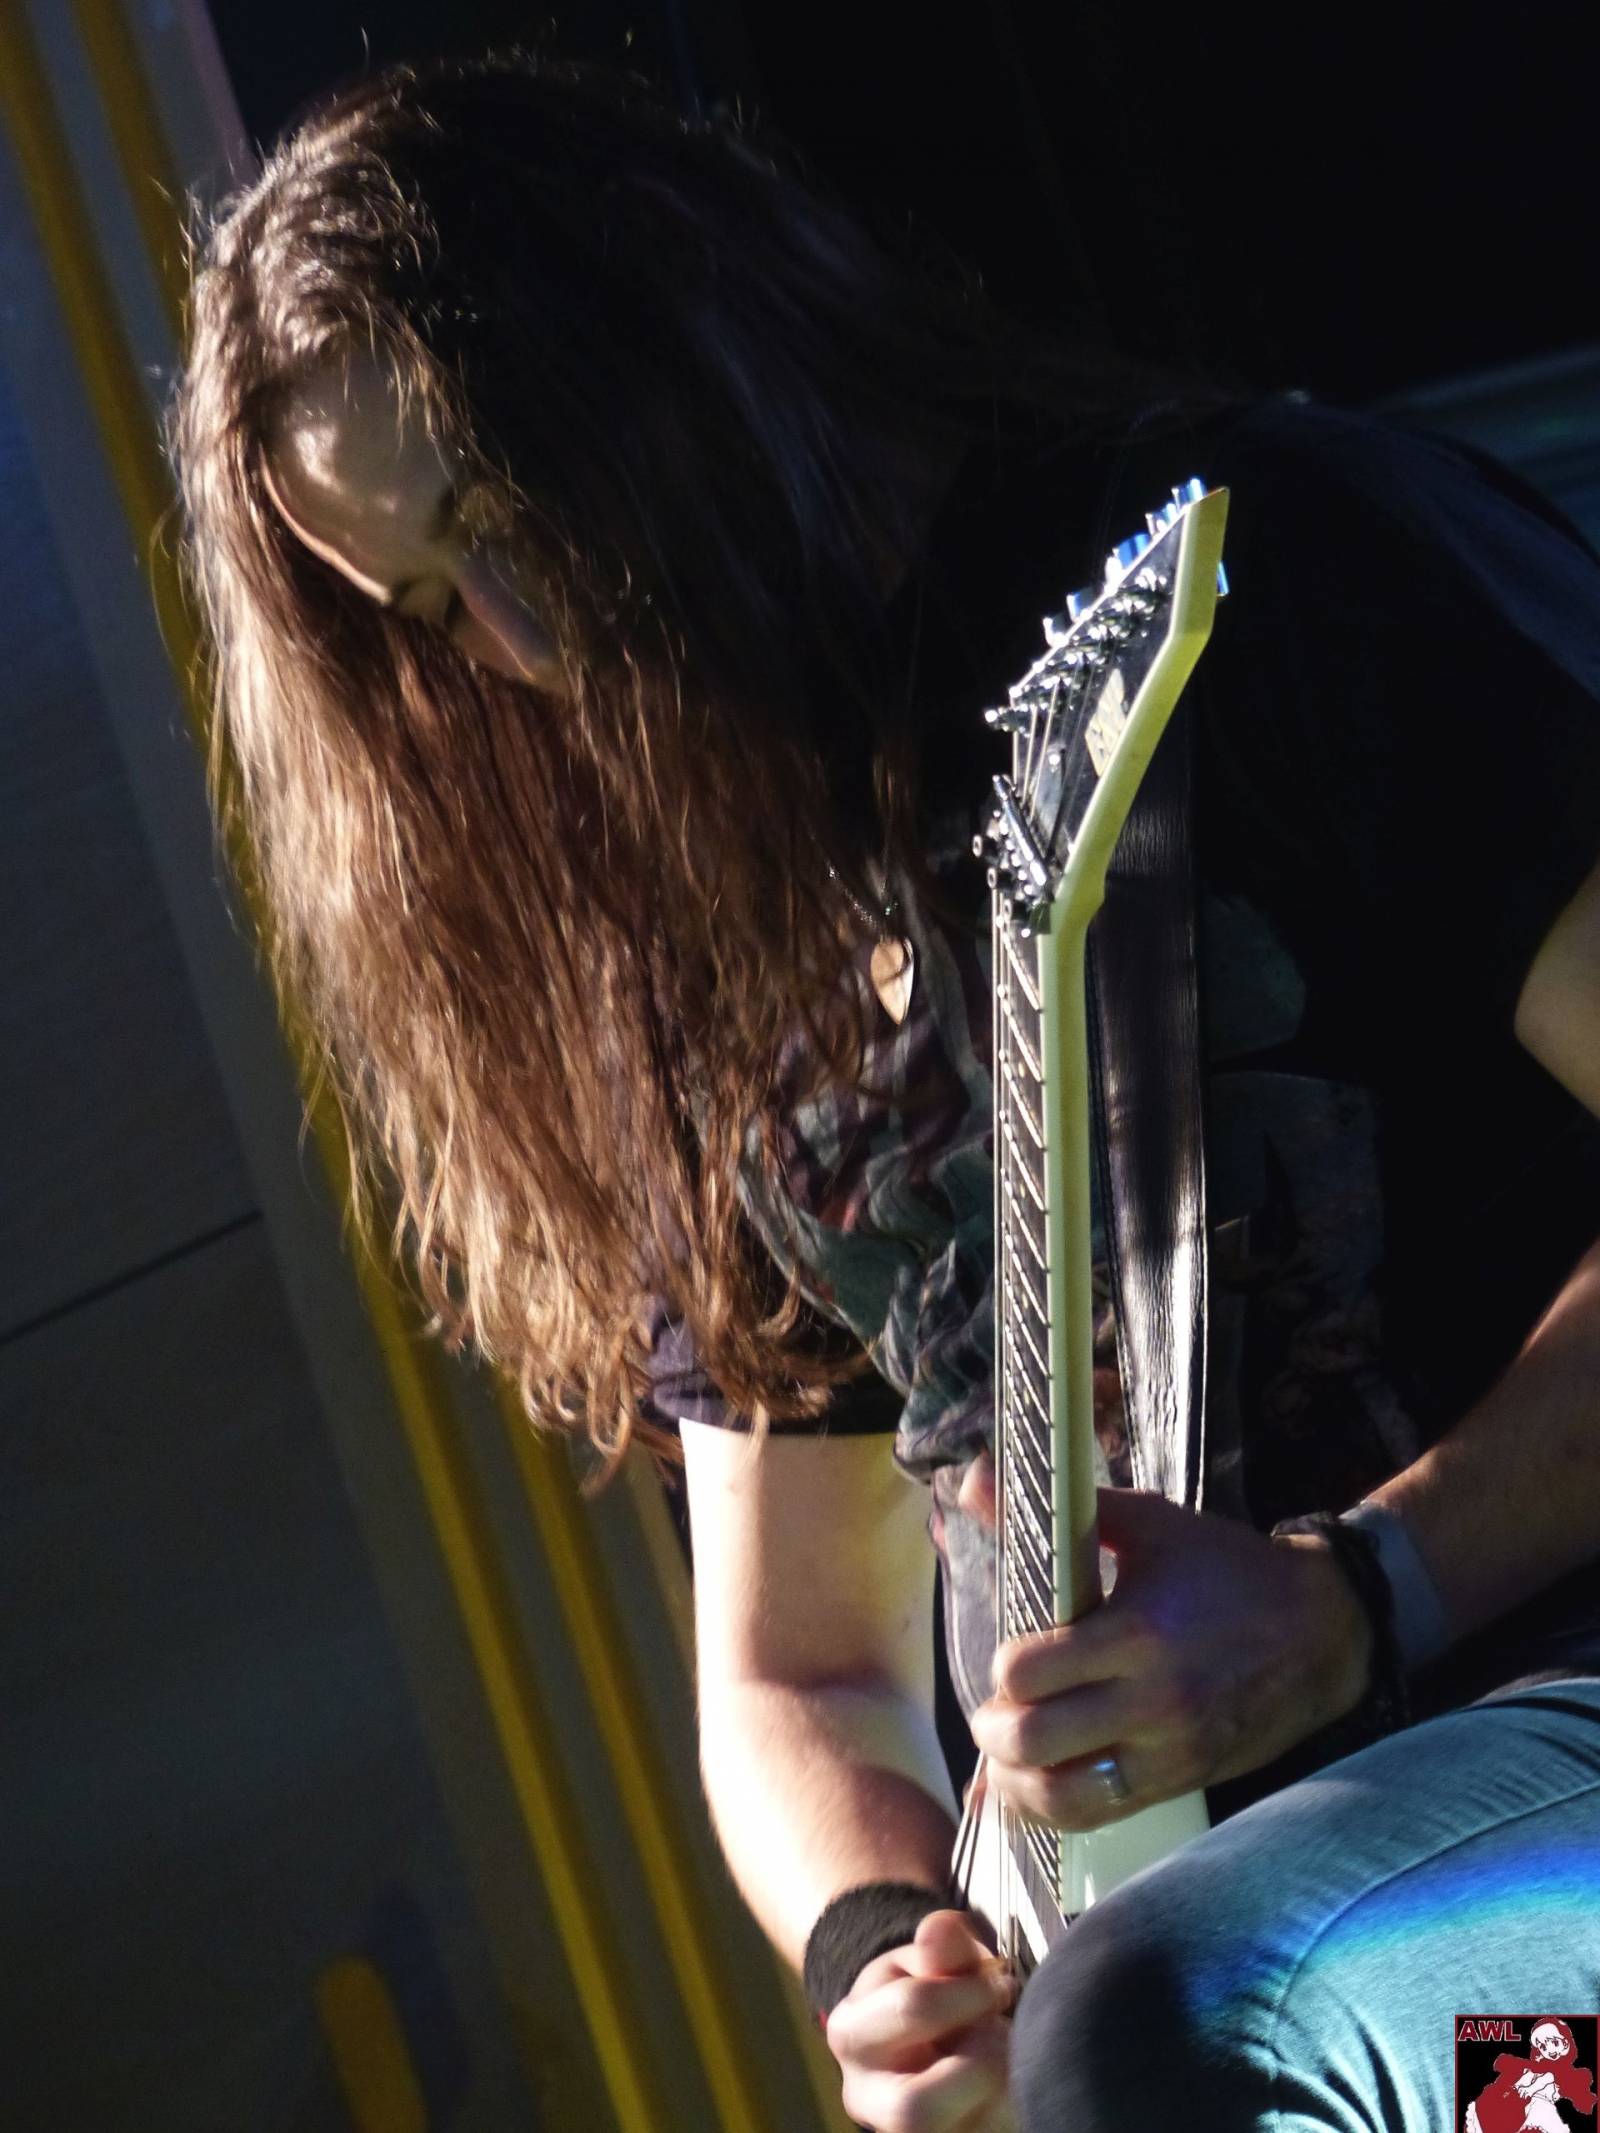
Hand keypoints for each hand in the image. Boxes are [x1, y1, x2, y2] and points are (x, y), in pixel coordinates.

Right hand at [823, 1908, 1018, 2131]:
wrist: (917, 2037)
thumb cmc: (923, 1992)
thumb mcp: (925, 1959)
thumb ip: (940, 1945)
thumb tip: (938, 1931)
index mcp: (852, 2033)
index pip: (912, 2010)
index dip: (969, 1992)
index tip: (998, 1983)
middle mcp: (867, 2097)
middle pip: (914, 2112)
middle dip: (977, 2067)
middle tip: (999, 2036)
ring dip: (1000, 2093)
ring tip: (1006, 2057)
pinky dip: (1010, 2109)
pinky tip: (1012, 2080)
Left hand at [968, 1487, 1373, 1828]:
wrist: (1323, 1632)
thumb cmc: (1227, 1570)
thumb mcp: (1152, 1526)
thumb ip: (1065, 1510)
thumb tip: (972, 1480)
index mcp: (1138, 1632)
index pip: (1032, 1672)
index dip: (1005, 1669)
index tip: (1010, 1657)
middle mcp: (1152, 1702)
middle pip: (1035, 1741)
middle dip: (993, 1731)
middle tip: (990, 1713)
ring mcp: (1169, 1753)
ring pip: (1062, 1798)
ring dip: (1016, 1783)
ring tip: (1005, 1758)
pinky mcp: (1182, 1784)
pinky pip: (1100, 1816)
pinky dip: (1055, 1810)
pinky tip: (1037, 1787)